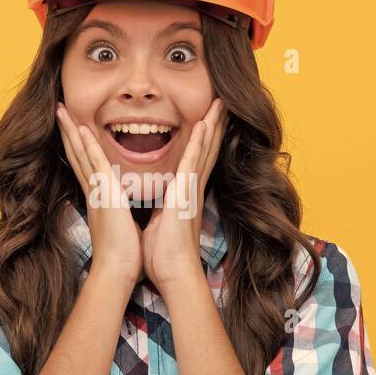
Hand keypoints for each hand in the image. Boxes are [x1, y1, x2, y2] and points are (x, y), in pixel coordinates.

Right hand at [55, 102, 142, 290]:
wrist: (118, 270)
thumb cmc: (123, 254)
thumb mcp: (122, 225)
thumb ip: (120, 213)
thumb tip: (124, 211)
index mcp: (99, 198)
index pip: (85, 165)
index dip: (78, 146)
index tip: (73, 128)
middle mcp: (93, 192)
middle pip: (76, 155)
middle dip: (67, 132)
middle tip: (58, 111)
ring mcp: (97, 191)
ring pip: (81, 154)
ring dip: (71, 131)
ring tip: (61, 110)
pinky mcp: (104, 194)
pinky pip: (95, 164)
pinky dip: (87, 147)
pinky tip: (81, 129)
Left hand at [141, 98, 225, 293]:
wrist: (172, 273)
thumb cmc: (164, 255)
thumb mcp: (158, 224)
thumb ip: (159, 211)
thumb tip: (154, 209)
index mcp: (185, 194)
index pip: (196, 159)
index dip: (204, 137)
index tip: (208, 117)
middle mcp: (192, 188)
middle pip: (207, 148)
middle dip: (214, 124)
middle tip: (221, 101)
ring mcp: (191, 190)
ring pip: (205, 149)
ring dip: (212, 125)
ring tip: (219, 103)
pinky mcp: (186, 195)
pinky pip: (194, 163)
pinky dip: (200, 143)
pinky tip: (204, 125)